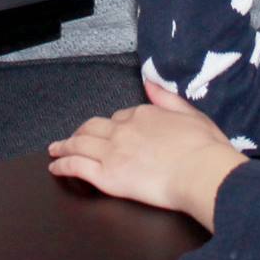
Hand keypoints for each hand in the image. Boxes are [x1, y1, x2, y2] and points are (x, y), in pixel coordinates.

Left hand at [47, 82, 248, 229]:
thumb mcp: (191, 113)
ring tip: (55, 150)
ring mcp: (112, 152)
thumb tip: (150, 83)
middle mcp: (123, 129)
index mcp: (143, 114)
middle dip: (81, 131)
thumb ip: (166, 98)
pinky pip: (76, 167)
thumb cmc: (204, 147)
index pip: (120, 117)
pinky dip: (62, 165)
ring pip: (79, 144)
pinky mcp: (106, 175)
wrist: (201, 171)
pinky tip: (55, 166)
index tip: (111, 132)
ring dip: (64, 145)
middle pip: (93, 127)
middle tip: (72, 137)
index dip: (113, 126)